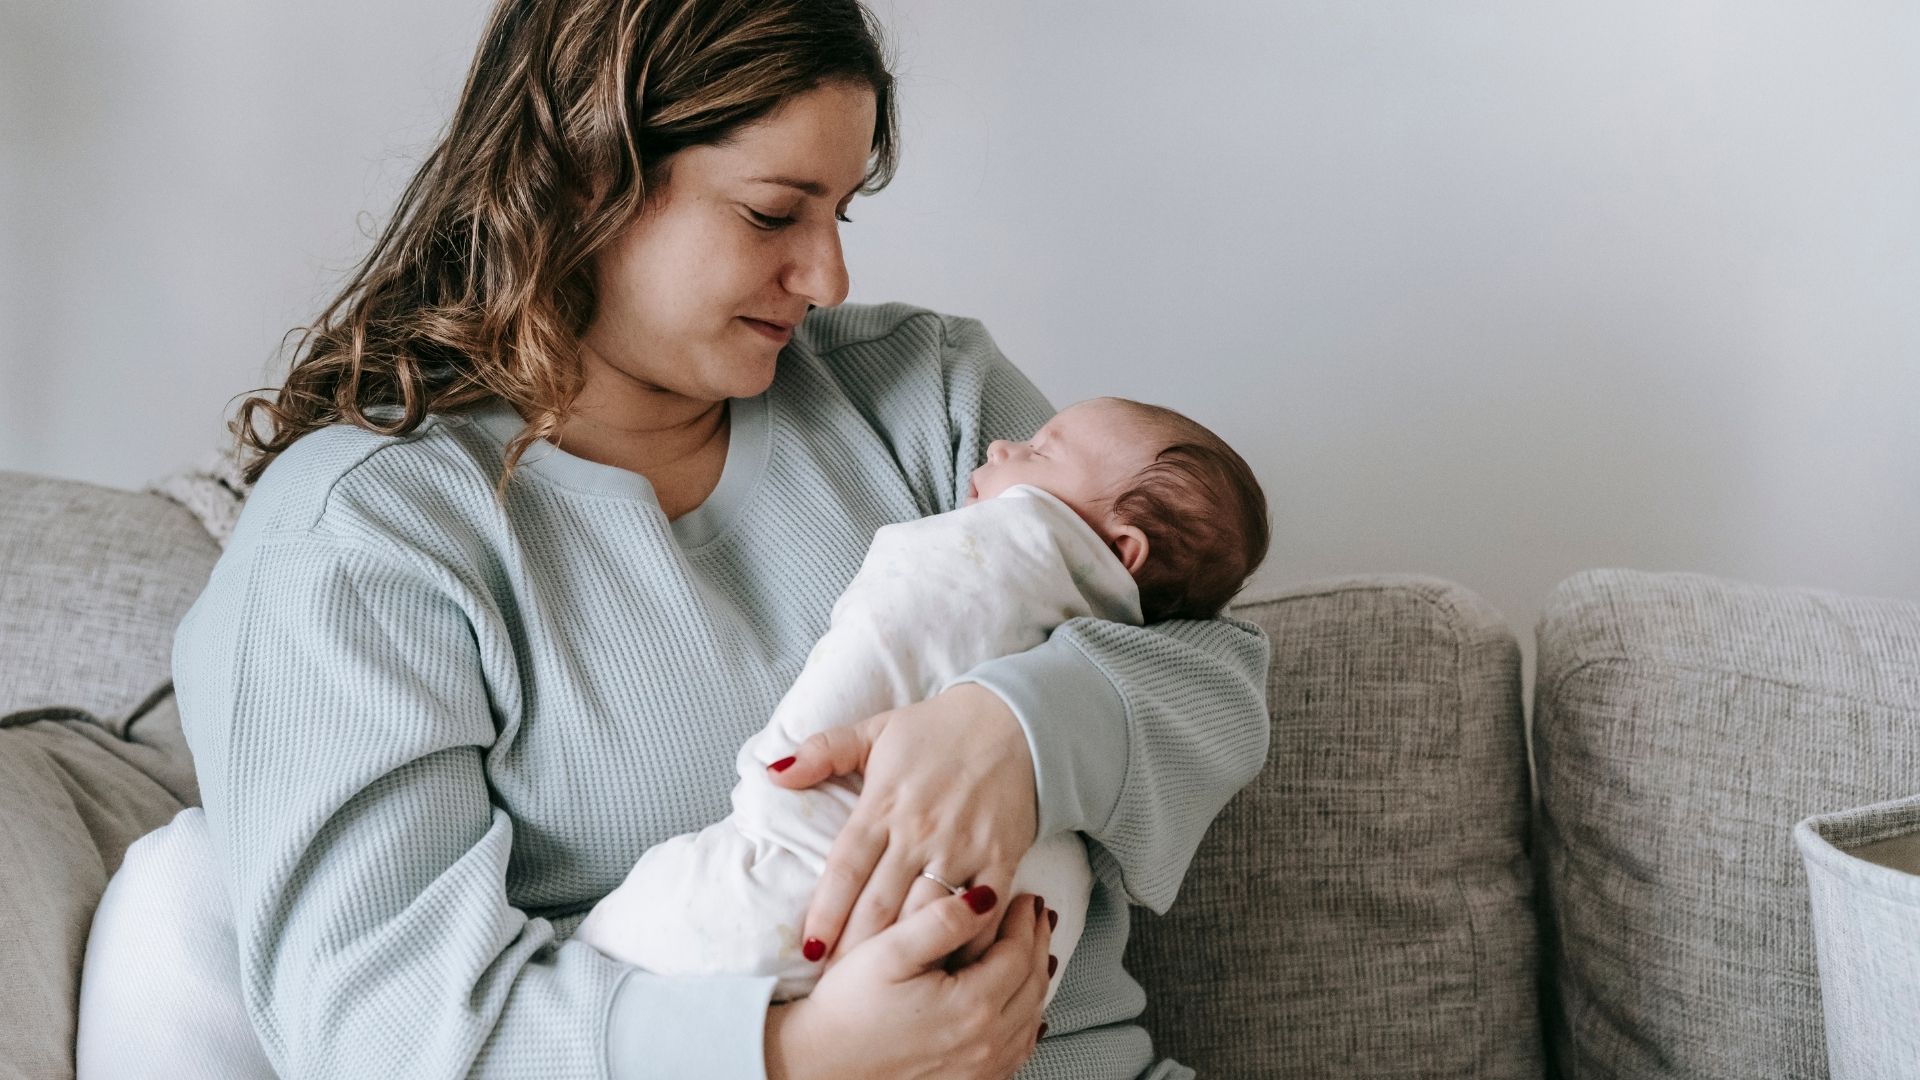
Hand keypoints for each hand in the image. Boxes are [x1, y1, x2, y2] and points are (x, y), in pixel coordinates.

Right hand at [764, 886, 1053, 1079]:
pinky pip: (1016, 1050)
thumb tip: (986, 898)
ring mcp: (980, 1068)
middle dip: (1038, 943)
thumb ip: (941, 921)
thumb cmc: (848, 1007)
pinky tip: (1024, 1007)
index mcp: (972, 1005)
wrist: (820, 1065)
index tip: (1026, 896)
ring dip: (1038, 978)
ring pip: (1030, 1017)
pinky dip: (1027, 1019)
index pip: (1019, 953)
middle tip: (1038, 915)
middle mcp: (985, 1041)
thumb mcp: (889, 951)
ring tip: (1036, 949)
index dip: (1025, 921)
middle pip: (1033, 984)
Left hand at [766, 682, 1037, 968]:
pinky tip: (951, 970)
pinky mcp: (1001, 858)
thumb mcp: (876, 729)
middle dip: (856, 950)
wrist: (1017, 721)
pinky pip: (982, 913)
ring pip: (926, 914)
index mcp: (882, 804)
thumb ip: (823, 751)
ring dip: (905, 954)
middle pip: (879, 904)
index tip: (809, 951)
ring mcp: (961, 847)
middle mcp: (918, 830)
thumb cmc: (940, 729)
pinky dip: (966, 943)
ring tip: (886, 989)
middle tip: (838, 986)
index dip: (825, 914)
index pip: (844, 869)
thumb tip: (773, 772)